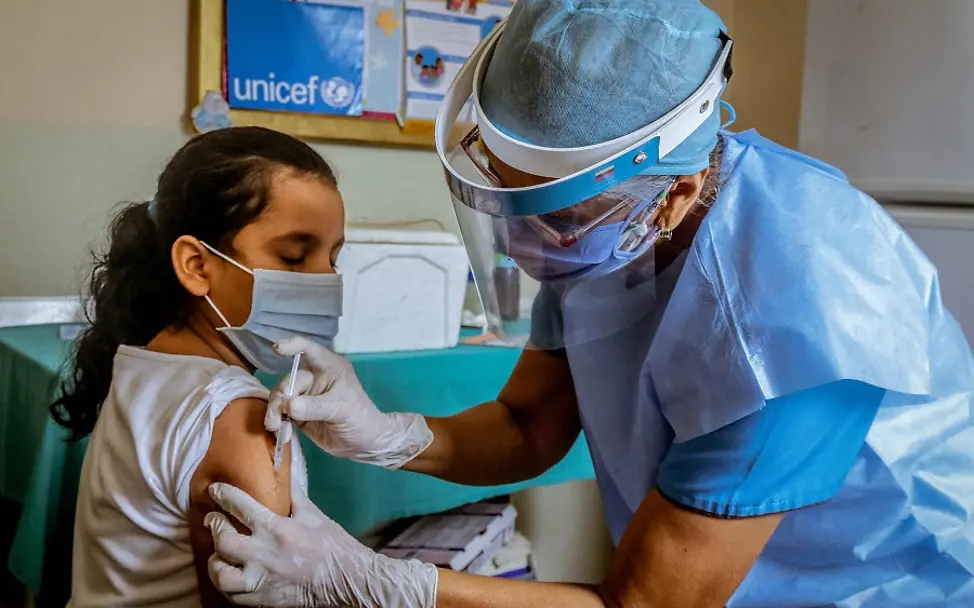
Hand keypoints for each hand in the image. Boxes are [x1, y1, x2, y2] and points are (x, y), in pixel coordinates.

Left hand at [205, 481, 437, 607]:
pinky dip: (227, 585)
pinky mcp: (263, 600)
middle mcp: (265, 555)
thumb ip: (293, 495)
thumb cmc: (332, 543)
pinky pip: (233, 596)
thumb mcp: (313, 513)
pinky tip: (231, 574)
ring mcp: (262, 580)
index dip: (223, 495)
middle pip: (224, 541)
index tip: (215, 490)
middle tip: (214, 520)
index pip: (241, 506)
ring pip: (221, 574)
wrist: (346, 579)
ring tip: (219, 555)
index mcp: (277, 529)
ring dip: (216, 562)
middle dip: (214, 527)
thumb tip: (284, 471)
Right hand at [266, 337, 433, 468]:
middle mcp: (315, 377)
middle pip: (288, 380)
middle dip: (280, 399)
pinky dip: (277, 422)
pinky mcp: (298, 413)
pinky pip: (280, 412)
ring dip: (274, 412)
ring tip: (275, 428)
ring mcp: (305, 395)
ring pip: (280, 396)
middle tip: (277, 419)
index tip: (277, 349)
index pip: (309, 350)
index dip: (293, 346)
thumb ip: (315, 407)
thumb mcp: (341, 410)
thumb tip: (289, 405)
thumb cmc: (360, 418)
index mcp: (329, 367)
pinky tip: (281, 434)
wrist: (363, 443)